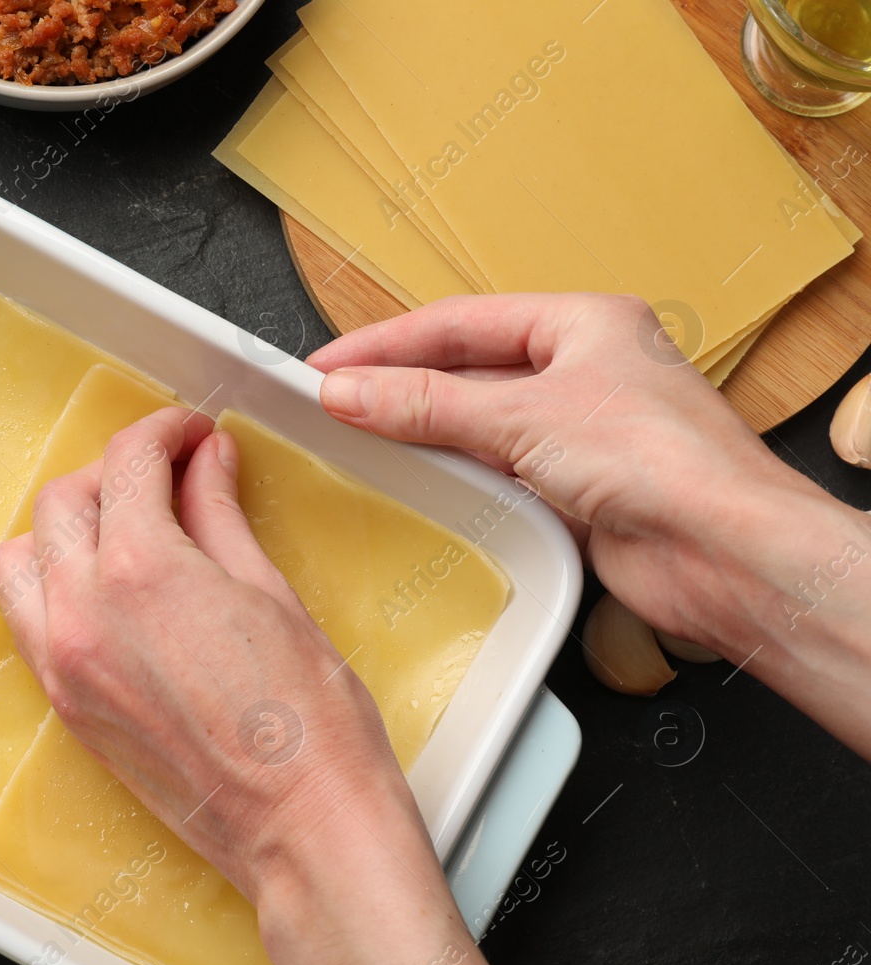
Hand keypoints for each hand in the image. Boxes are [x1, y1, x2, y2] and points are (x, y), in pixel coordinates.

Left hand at [0, 405, 553, 964]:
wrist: (301, 828)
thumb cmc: (309, 726)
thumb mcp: (270, 593)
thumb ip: (220, 516)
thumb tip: (205, 464)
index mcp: (142, 570)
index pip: (127, 461)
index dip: (164, 431)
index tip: (189, 434)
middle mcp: (84, 612)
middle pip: (65, 500)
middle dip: (115, 474)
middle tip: (169, 477)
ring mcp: (64, 663)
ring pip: (24, 558)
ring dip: (67, 529)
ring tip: (126, 533)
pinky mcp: (65, 706)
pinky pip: (26, 621)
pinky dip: (51, 587)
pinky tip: (105, 591)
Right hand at [311, 293, 870, 756]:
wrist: (724, 553)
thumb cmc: (664, 463)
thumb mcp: (524, 417)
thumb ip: (428, 405)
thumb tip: (352, 391)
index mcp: (585, 323)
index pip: (460, 322)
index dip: (386, 342)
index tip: (328, 364)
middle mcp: (585, 371)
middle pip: (468, 370)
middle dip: (400, 384)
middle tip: (333, 400)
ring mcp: (582, 433)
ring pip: (480, 423)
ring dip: (424, 431)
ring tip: (359, 439)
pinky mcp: (577, 491)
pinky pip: (496, 473)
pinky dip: (454, 476)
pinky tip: (416, 483)